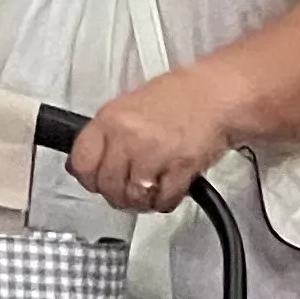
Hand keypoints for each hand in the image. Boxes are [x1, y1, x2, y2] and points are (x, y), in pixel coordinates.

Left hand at [66, 65, 238, 213]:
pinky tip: (167, 189)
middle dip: (115, 194)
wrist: (218, 96)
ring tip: (147, 191)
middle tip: (125, 191)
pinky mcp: (180, 168)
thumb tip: (85, 163)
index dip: (87, 178)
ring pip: (133, 196)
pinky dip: (164, 202)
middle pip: (107, 185)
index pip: (81, 161)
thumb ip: (106, 135)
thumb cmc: (179, 98)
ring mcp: (154, 153)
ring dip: (140, 201)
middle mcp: (129, 136)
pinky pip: (163, 200)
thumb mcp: (129, 106)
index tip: (94, 181)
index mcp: (112, 119)